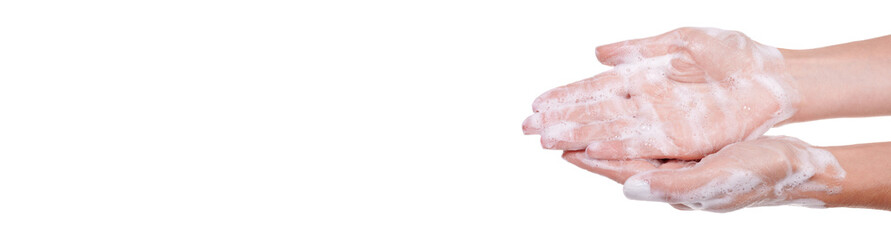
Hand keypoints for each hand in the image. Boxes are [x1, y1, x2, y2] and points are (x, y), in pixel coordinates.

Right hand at [524, 27, 799, 159]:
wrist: (776, 76)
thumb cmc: (734, 57)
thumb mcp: (682, 41)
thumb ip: (640, 49)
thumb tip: (599, 53)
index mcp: (644, 81)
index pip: (596, 93)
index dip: (567, 99)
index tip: (536, 105)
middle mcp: (648, 107)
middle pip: (597, 117)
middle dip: (563, 123)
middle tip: (528, 129)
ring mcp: (665, 125)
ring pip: (614, 133)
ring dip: (581, 138)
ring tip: (549, 141)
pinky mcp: (686, 140)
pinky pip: (646, 145)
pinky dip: (619, 147)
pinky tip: (593, 149)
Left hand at [563, 136, 845, 211]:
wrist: (802, 166)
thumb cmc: (764, 174)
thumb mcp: (718, 179)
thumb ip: (672, 185)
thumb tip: (628, 188)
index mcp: (674, 189)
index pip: (622, 172)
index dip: (590, 159)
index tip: (559, 146)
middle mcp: (671, 179)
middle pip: (619, 161)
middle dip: (586, 146)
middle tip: (554, 133)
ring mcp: (680, 167)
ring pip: (632, 148)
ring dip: (604, 135)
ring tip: (577, 124)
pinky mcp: (692, 153)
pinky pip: (652, 139)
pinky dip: (631, 128)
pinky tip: (620, 119)